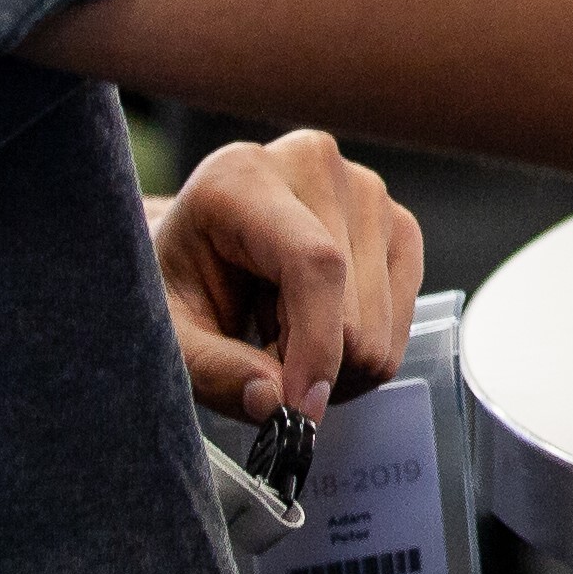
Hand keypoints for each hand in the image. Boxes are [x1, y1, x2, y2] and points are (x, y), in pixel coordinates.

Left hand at [151, 130, 422, 421]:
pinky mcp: (397, 221)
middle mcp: (315, 165)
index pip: (314, 263)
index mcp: (243, 177)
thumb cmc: (179, 286)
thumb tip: (276, 403)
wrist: (198, 247)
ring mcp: (366, 189)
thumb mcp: (169, 333)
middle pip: (353, 306)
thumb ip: (214, 370)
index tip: (300, 409)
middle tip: (262, 363)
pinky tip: (315, 324)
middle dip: (313, 364)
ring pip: (382, 324)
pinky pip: (403, 319)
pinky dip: (362, 346)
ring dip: (336, 359)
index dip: (316, 345)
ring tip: (281, 336)